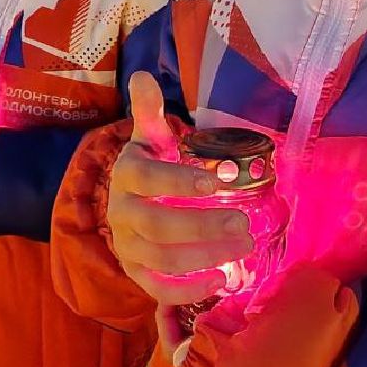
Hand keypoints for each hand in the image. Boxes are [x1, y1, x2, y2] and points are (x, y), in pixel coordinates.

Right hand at [106, 72, 252, 306]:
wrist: (129, 207)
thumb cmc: (150, 169)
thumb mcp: (148, 140)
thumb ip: (149, 112)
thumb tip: (142, 76)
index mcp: (126, 175)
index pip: (148, 179)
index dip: (178, 183)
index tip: (215, 184)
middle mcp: (121, 214)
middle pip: (157, 226)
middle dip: (202, 227)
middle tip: (243, 224)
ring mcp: (128, 248)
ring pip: (161, 259)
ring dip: (204, 257)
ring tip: (245, 247)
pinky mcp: (138, 275)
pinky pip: (159, 289)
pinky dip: (188, 291)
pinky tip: (221, 281)